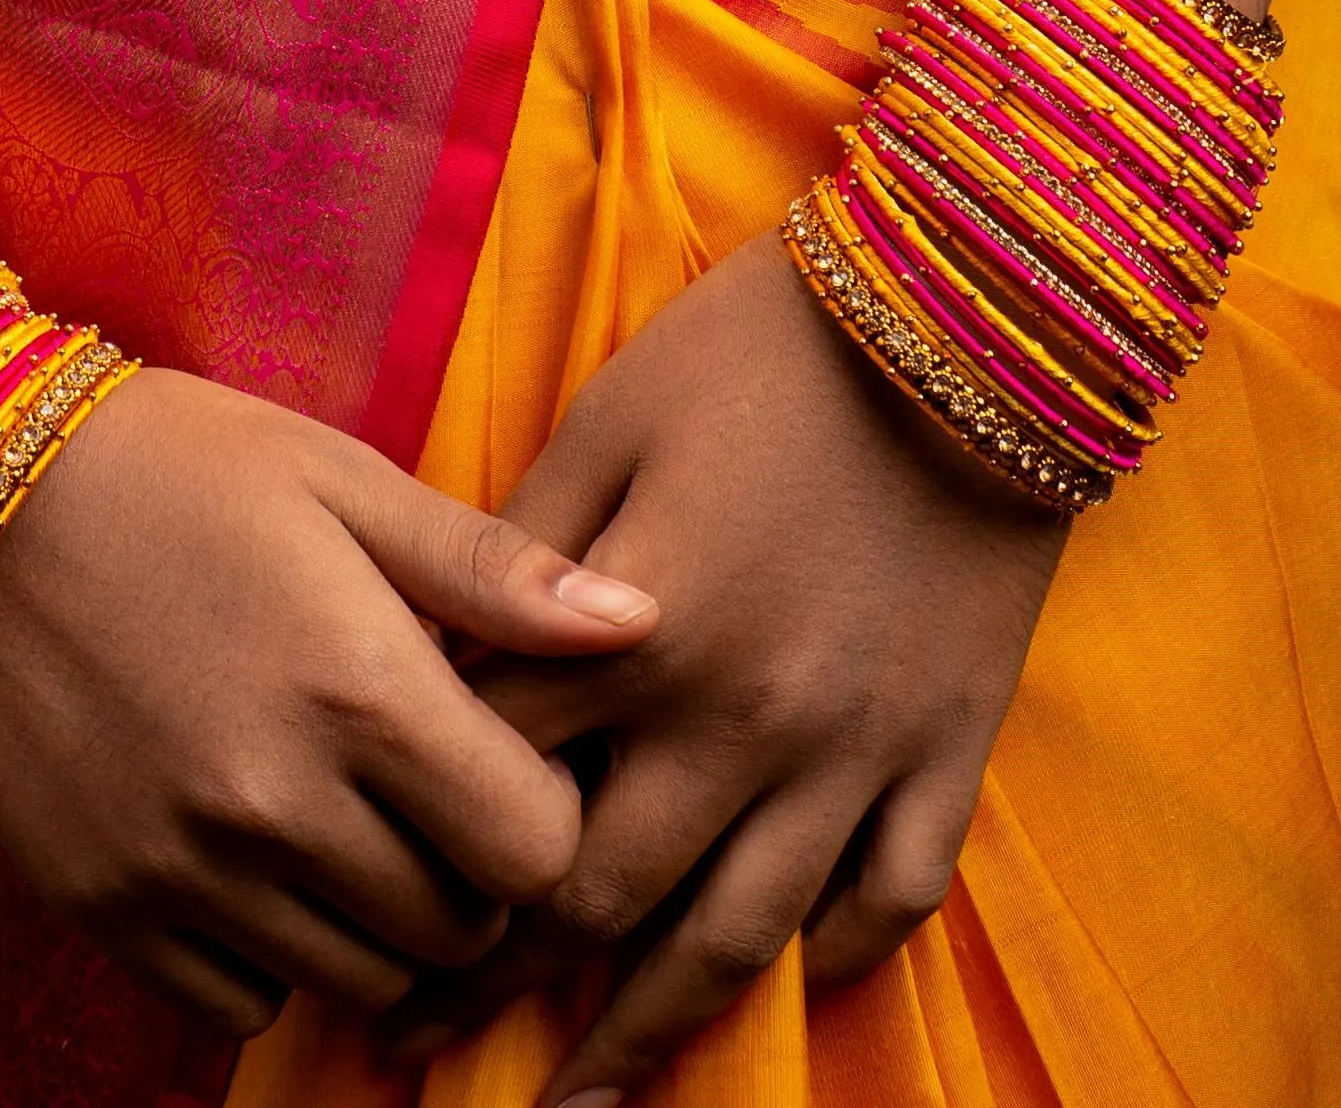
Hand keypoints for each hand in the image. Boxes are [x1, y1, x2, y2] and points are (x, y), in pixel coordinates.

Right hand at [0, 364, 661, 1043]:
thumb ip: (494, 570)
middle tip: (422, 786)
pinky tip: (254, 855)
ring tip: (339, 816)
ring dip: (376, 922)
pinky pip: (245, 1003)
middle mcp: (278, 801)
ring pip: (360, 981)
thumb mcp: (341, 477)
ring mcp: (188, 869)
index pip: (537, 850)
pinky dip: (272, 954)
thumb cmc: (174, 465)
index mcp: (358, 687)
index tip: (504, 759)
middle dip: (465, 873)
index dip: (543, 814)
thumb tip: (644, 622)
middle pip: (457, 932)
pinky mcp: (110, 908)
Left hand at [391, 233, 1065, 1093]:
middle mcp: (743, 722)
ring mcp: (855, 753)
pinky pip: (888, 901)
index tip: (365, 910)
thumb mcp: (612, 415)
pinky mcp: (948, 751)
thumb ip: (524, 548)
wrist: (975, 312)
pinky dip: (830, 953)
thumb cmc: (765, 343)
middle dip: (502, 981)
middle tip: (425, 1036)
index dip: (419, 851)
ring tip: (579, 1096)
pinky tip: (772, 984)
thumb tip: (441, 650)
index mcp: (642, 630)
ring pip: (740, 943)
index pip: (498, 780)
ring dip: (649, 1032)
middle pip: (605, 898)